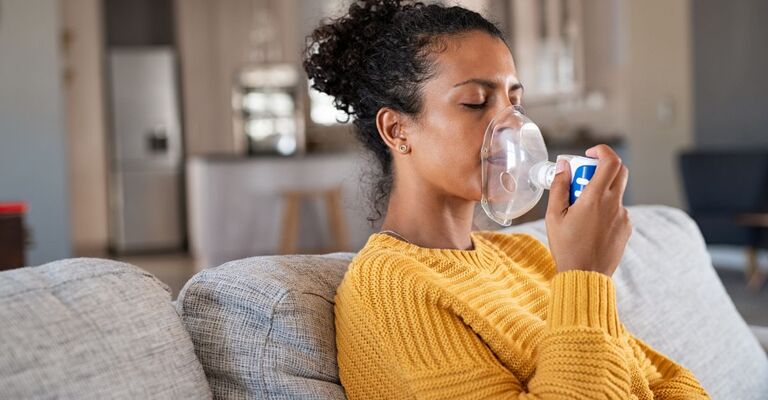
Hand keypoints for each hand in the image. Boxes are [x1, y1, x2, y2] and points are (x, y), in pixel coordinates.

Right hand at [544, 144, 631, 276]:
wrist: (585, 276)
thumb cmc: (566, 247)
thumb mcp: (554, 216)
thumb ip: (559, 187)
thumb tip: (563, 166)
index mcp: (595, 198)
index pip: (610, 162)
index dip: (602, 151)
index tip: (589, 154)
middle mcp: (614, 204)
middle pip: (619, 171)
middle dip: (601, 168)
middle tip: (584, 178)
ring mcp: (623, 216)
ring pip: (616, 192)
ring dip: (601, 192)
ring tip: (581, 212)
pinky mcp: (627, 228)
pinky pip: (618, 210)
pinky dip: (606, 209)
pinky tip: (591, 226)